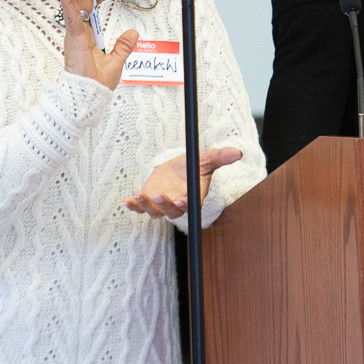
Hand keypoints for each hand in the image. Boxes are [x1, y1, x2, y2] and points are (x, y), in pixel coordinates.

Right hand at [57, 0, 138, 90]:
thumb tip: (133, 33)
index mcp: (87, 35)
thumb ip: (123, 46)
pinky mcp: (73, 39)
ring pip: (75, 1)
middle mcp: (78, 31)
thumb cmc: (96, 84)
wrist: (88, 98)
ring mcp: (74, 34)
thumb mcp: (116, 61)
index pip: (91, 8)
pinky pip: (70, 17)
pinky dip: (67, 2)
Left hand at [124, 147, 243, 219]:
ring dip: (146, 205)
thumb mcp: (205, 159)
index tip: (181, 200)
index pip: (190, 204)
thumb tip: (237, 152)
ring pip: (154, 211)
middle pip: (171, 211)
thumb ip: (219, 157)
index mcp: (192, 197)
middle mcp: (177, 204)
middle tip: (158, 195)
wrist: (177, 168)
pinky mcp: (148, 200)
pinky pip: (140, 207)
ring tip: (138, 195)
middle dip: (164, 205)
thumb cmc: (193, 166)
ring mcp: (161, 204)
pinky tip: (126, 200)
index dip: (185, 204)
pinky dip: (133, 206)